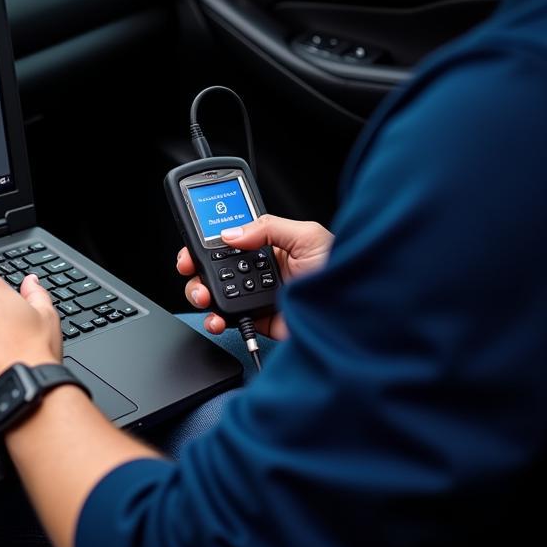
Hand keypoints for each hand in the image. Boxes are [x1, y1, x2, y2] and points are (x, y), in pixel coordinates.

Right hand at [178, 214, 332, 340]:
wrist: (356, 313)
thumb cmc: (341, 269)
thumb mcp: (307, 235)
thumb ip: (268, 227)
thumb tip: (231, 233)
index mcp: (269, 245)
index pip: (229, 240)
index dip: (206, 240)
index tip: (192, 245)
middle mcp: (260, 270)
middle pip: (214, 266)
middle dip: (195, 267)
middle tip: (190, 269)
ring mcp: (258, 295)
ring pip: (216, 293)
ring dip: (200, 292)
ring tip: (204, 295)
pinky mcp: (259, 320)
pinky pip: (229, 319)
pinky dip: (215, 320)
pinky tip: (216, 317)